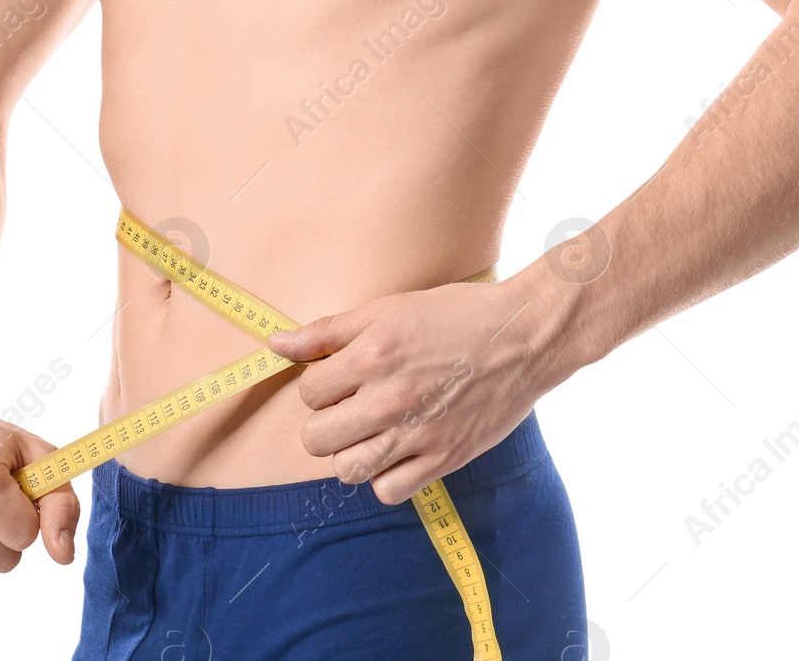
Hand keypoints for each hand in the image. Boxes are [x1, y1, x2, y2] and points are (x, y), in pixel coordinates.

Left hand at [264, 279, 547, 504]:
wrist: (524, 336)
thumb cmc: (457, 314)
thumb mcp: (388, 308)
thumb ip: (328, 331)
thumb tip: (275, 344)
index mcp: (371, 356)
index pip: (308, 392)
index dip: (319, 384)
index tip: (340, 378)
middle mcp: (389, 399)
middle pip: (316, 438)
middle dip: (325, 422)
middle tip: (349, 407)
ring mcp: (417, 434)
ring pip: (347, 470)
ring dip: (350, 453)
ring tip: (370, 432)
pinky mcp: (443, 458)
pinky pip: (389, 490)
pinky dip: (386, 477)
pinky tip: (397, 451)